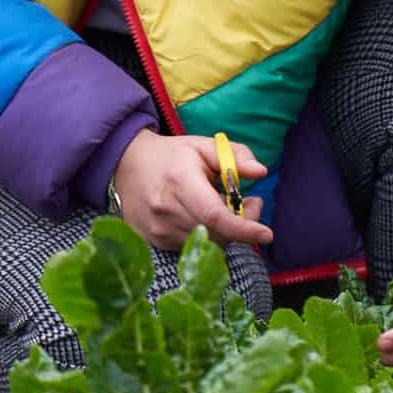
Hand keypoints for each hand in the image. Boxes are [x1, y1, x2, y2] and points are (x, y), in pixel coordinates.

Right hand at [111, 131, 270, 248]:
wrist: (126, 164)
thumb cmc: (171, 155)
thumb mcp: (203, 146)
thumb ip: (234, 155)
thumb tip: (260, 172)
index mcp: (180, 181)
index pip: (215, 215)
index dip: (244, 228)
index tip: (266, 232)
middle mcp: (166, 208)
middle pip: (216, 233)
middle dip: (240, 224)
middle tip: (248, 203)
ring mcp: (157, 228)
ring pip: (206, 243)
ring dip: (222, 231)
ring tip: (218, 206)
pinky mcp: (153, 241)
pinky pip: (190, 246)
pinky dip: (203, 236)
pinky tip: (197, 216)